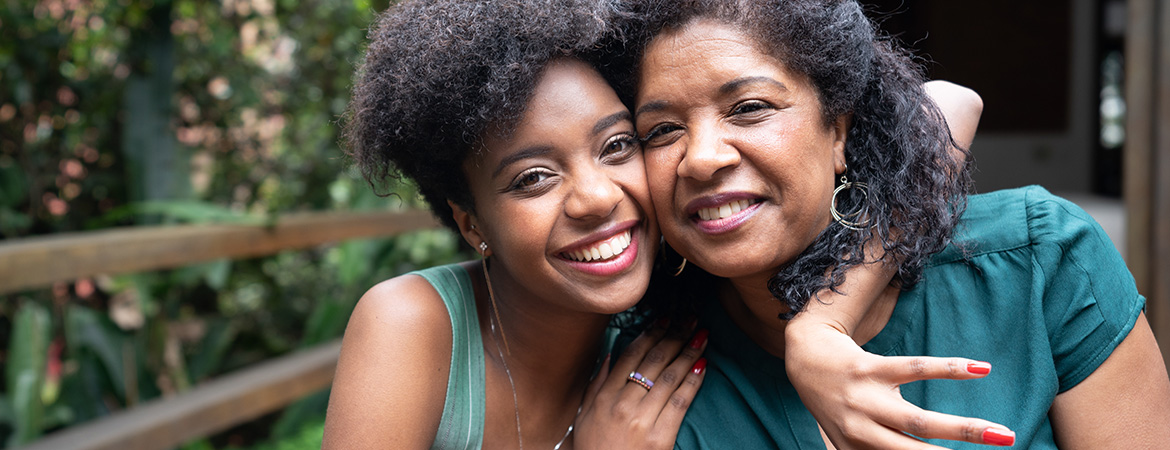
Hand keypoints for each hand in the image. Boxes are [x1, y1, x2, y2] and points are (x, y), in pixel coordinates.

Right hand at [572, 320, 707, 449]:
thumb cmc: (594, 449)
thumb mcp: (584, 415)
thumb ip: (596, 383)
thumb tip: (610, 354)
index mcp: (604, 396)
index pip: (631, 355)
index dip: (651, 334)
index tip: (665, 319)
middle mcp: (623, 403)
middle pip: (654, 361)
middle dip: (675, 336)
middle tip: (691, 319)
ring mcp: (642, 419)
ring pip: (670, 377)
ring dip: (688, 353)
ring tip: (702, 336)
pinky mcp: (660, 436)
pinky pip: (681, 402)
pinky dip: (693, 381)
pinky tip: (702, 366)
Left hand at [785, 320, 1014, 448]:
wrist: (806, 359)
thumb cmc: (838, 405)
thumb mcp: (848, 439)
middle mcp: (860, 430)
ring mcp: (865, 399)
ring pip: (920, 420)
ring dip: (966, 429)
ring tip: (1002, 434)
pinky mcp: (871, 368)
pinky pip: (916, 368)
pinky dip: (950, 368)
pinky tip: (980, 369)